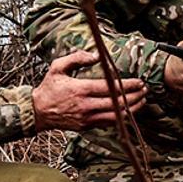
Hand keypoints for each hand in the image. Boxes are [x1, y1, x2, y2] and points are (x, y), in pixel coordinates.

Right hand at [32, 50, 147, 131]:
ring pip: (116, 116)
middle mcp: (85, 105)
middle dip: (135, 96)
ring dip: (132, 109)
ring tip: (142, 101)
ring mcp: (87, 118)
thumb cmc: (48, 88)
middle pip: (117, 102)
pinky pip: (108, 123)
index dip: (127, 85)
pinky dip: (122, 117)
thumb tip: (96, 55)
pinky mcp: (86, 126)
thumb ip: (76, 58)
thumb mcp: (57, 67)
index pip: (110, 88)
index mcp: (80, 89)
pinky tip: (129, 111)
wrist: (37, 112)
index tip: (139, 82)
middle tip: (145, 90)